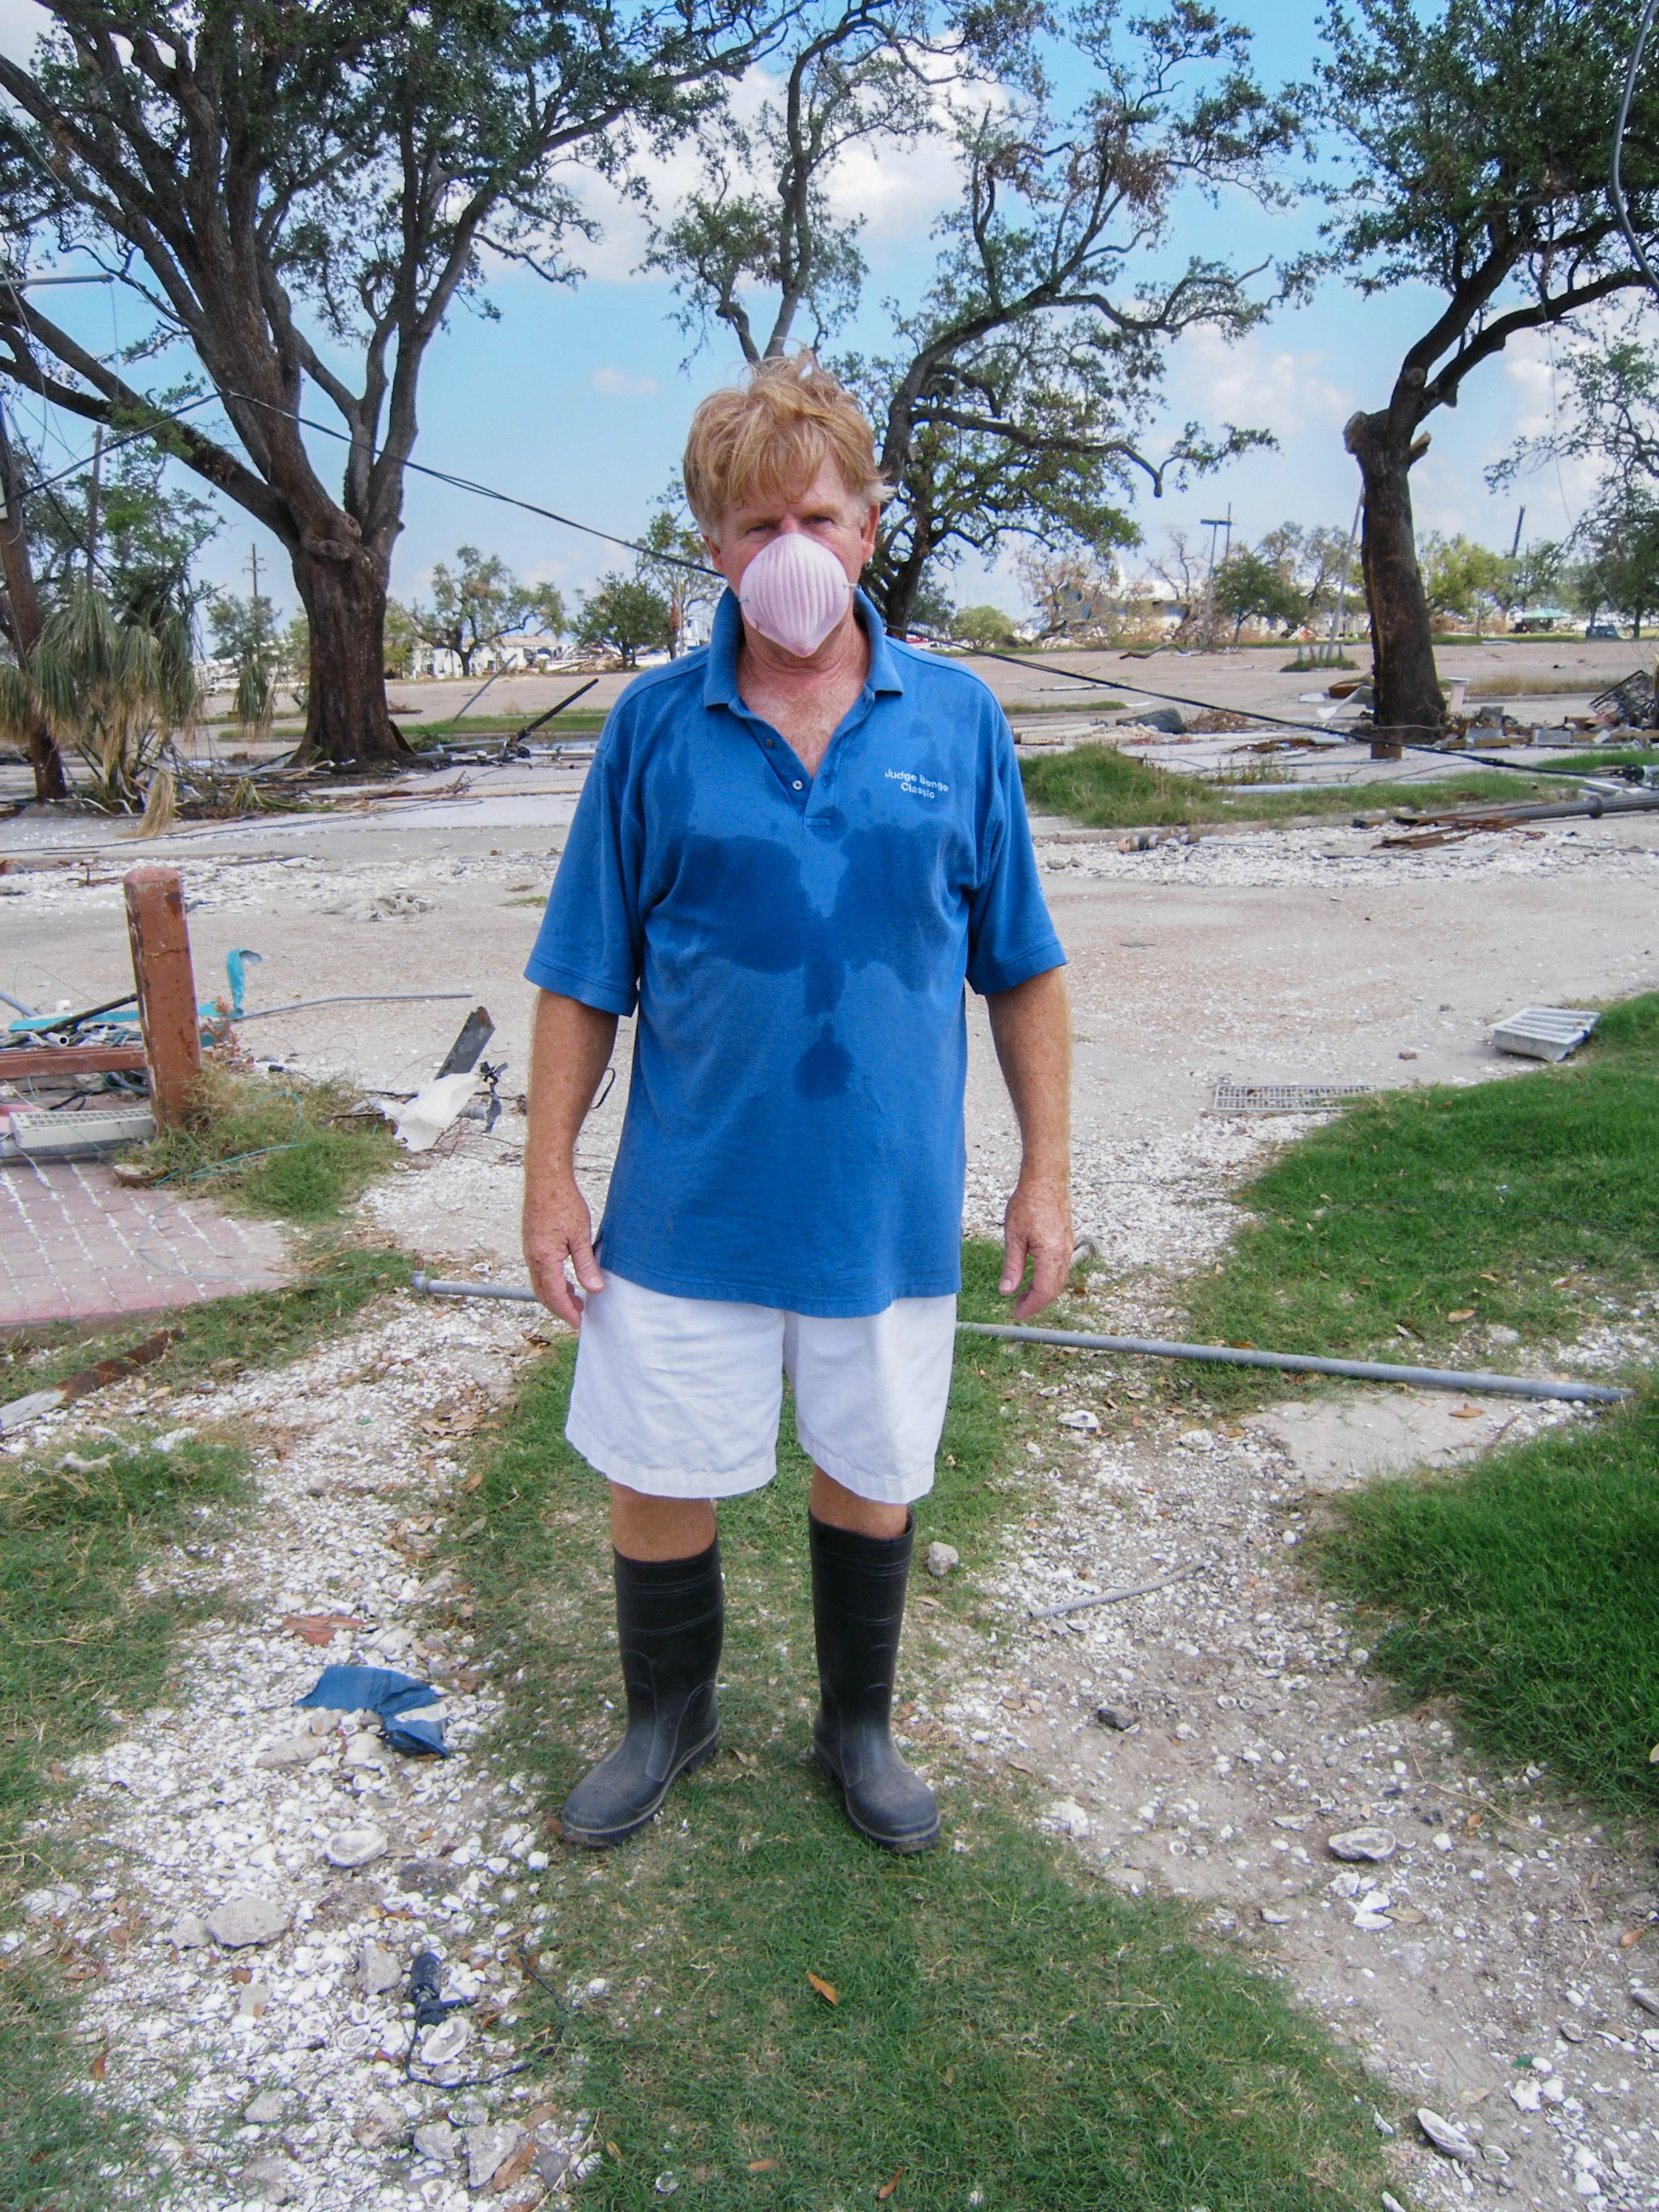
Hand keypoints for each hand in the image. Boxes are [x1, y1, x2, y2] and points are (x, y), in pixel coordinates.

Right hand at [523, 1178, 603, 1328]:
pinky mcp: (531, 1242)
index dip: (567, 1312)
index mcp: (544, 1259)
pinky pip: (538, 1270)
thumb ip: (586, 1265)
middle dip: (560, 1307)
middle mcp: (532, 1258)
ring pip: (540, 1282)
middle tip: (577, 1315)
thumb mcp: (580, 1236)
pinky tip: (565, 1278)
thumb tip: (594, 1290)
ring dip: (555, 1294)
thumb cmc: (563, 1202)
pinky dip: (551, 1281)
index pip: (555, 1295)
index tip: (578, 1323)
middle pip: (543, 1293)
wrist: (545, 1179)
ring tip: (574, 1299)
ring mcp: (529, 1250)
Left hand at [999, 1174, 1072, 1321]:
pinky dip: (1048, 1280)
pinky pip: (1060, 1269)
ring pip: (1058, 1280)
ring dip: (1042, 1292)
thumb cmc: (1029, 1202)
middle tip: (1017, 1308)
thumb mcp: (1014, 1237)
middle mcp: (1064, 1254)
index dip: (1030, 1307)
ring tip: (1022, 1295)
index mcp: (1051, 1255)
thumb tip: (1006, 1291)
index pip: (1043, 1292)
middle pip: (1054, 1290)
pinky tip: (1034, 1277)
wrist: (1047, 1179)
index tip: (1016, 1314)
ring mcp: (1068, 1248)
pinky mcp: (1067, 1242)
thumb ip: (1012, 1267)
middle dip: (1036, 1303)